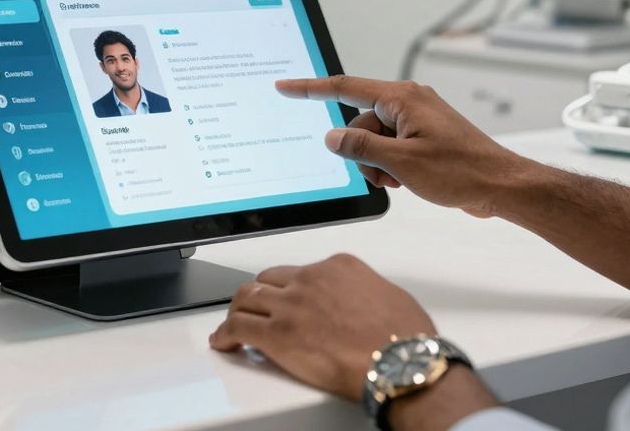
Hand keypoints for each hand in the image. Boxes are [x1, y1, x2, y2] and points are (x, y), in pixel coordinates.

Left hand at [209, 253, 435, 399]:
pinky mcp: (278, 334)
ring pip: (247, 298)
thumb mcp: (389, 296)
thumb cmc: (405, 339)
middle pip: (269, 280)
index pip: (301, 271)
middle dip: (260, 295)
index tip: (288, 299)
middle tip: (256, 309)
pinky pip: (238, 327)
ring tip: (234, 324)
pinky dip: (225, 334)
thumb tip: (358, 305)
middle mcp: (310, 279)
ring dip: (238, 311)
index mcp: (338, 267)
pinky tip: (223, 342)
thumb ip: (363, 292)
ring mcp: (291, 305)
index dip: (290, 288)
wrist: (402, 363)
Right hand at [277, 76, 531, 216]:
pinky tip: (408, 180)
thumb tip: (333, 138)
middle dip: (360, 151)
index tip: (287, 87)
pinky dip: (391, 165)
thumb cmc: (462, 170)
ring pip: (373, 140)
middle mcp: (409, 103)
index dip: (311, 89)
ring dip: (377, 163)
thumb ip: (361, 148)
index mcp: (402, 99)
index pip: (345, 88)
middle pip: (359, 123)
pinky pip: (391, 148)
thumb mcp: (401, 163)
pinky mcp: (424, 137)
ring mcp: (417, 121)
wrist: (500, 185)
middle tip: (383, 173)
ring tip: (401, 179)